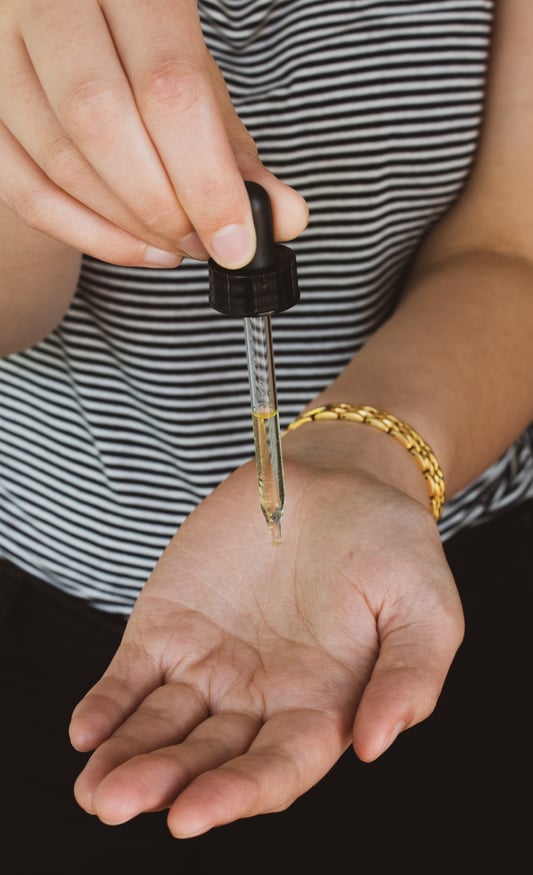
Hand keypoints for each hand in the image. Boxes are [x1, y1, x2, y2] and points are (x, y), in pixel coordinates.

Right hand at [0, 0, 307, 266]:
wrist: (70, 45)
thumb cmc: (141, 60)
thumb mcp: (196, 84)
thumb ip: (236, 151)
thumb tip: (284, 217)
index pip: (167, 85)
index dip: (206, 178)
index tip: (238, 240)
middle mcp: (45, 1)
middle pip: (101, 119)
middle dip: (162, 204)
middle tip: (202, 242)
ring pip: (58, 156)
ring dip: (128, 225)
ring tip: (177, 245)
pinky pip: (25, 189)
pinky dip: (88, 235)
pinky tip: (137, 248)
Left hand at [70, 431, 463, 837]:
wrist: (336, 478)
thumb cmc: (390, 544)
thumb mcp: (425, 607)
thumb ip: (410, 677)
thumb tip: (374, 744)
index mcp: (321, 706)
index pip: (275, 768)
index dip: (236, 794)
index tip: (192, 816)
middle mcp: (259, 697)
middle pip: (207, 757)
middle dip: (164, 782)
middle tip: (119, 802)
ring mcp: (209, 663)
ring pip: (161, 727)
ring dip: (127, 758)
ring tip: (94, 788)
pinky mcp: (171, 625)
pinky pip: (132, 675)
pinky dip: (107, 704)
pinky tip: (86, 729)